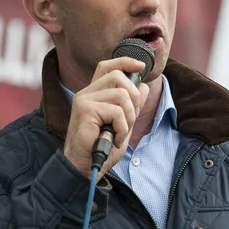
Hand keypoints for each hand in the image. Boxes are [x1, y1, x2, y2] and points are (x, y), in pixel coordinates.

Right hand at [63, 57, 150, 178]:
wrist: (85, 166)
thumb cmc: (101, 147)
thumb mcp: (123, 124)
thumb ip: (131, 105)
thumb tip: (144, 87)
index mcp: (94, 93)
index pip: (107, 66)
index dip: (125, 62)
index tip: (141, 67)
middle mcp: (87, 93)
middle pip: (118, 76)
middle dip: (133, 97)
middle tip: (129, 119)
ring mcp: (85, 100)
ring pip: (121, 95)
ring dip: (128, 118)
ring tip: (120, 133)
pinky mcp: (86, 110)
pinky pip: (116, 112)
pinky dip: (122, 128)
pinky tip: (114, 139)